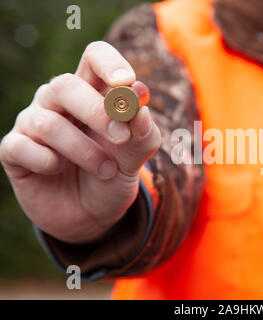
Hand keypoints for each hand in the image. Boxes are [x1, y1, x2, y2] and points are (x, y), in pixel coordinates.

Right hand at [0, 41, 160, 243]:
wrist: (93, 214)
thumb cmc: (114, 174)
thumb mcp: (136, 158)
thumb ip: (142, 133)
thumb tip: (140, 106)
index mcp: (92, 92)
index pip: (94, 57)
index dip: (109, 63)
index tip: (126, 83)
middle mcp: (59, 101)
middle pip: (65, 85)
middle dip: (97, 112)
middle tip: (121, 138)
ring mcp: (33, 123)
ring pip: (47, 122)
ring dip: (83, 150)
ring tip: (106, 170)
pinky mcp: (14, 151)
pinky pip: (21, 147)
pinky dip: (47, 162)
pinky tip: (60, 170)